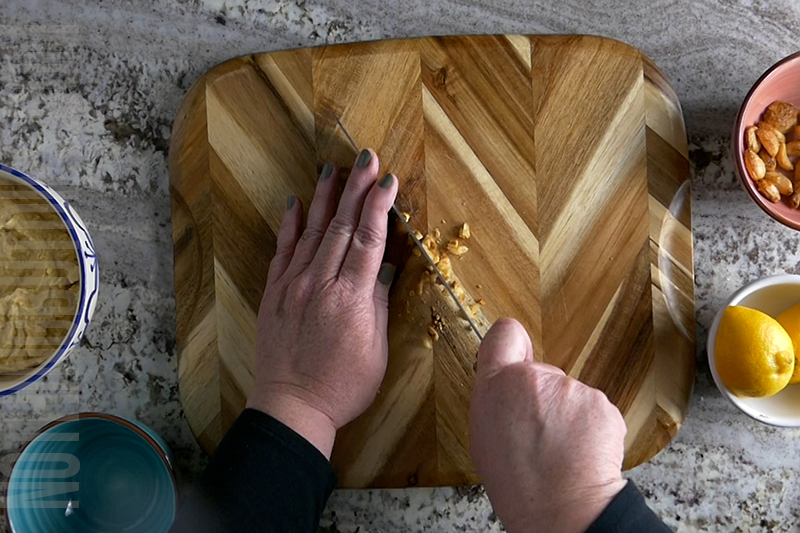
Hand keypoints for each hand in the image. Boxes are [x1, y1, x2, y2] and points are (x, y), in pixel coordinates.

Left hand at [247, 149, 397, 458]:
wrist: (292, 406)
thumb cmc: (343, 385)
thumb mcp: (375, 349)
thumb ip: (379, 302)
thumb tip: (386, 265)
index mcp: (352, 298)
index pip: (370, 240)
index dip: (380, 206)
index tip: (388, 181)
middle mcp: (321, 284)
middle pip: (343, 227)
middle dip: (356, 188)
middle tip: (366, 157)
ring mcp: (293, 286)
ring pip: (312, 232)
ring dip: (325, 198)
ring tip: (333, 169)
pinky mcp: (274, 293)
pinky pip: (282, 251)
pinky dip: (290, 225)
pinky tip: (295, 203)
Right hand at [469, 319, 627, 532]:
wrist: (560, 509)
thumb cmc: (518, 483)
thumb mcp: (484, 435)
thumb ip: (495, 398)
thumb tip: (506, 385)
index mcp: (495, 385)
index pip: (504, 333)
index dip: (512, 343)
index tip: (518, 353)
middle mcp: (532, 377)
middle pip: (540, 372)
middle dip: (542, 396)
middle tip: (538, 432)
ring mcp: (570, 388)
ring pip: (569, 394)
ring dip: (567, 414)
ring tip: (560, 448)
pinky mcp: (601, 402)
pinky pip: (593, 409)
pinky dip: (590, 427)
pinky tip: (580, 450)